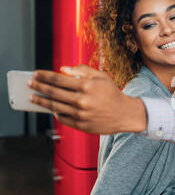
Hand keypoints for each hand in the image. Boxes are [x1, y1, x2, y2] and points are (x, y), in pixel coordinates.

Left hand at [28, 65, 146, 133]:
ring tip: (32, 97)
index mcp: (86, 86)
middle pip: (53, 92)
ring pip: (54, 106)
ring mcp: (80, 114)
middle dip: (38, 87)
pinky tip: (50, 108)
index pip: (58, 79)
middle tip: (29, 84)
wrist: (125, 114)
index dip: (44, 76)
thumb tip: (62, 69)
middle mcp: (82, 100)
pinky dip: (55, 112)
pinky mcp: (81, 125)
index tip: (35, 74)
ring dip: (40, 101)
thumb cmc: (112, 94)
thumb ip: (82, 70)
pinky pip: (62, 118)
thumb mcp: (101, 77)